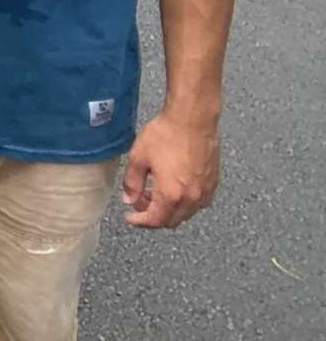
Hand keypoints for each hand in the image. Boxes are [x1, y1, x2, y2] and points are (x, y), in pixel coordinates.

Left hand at [122, 108, 219, 228]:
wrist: (192, 119)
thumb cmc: (166, 134)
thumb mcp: (139, 157)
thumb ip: (132, 183)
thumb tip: (129, 200)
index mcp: (171, 194)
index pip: (155, 220)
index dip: (140, 221)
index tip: (130, 217)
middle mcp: (192, 198)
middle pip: (172, 220)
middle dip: (153, 216)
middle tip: (140, 202)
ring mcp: (205, 191)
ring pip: (186, 213)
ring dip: (169, 209)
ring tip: (154, 193)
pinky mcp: (213, 182)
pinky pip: (198, 202)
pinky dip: (183, 202)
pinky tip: (173, 187)